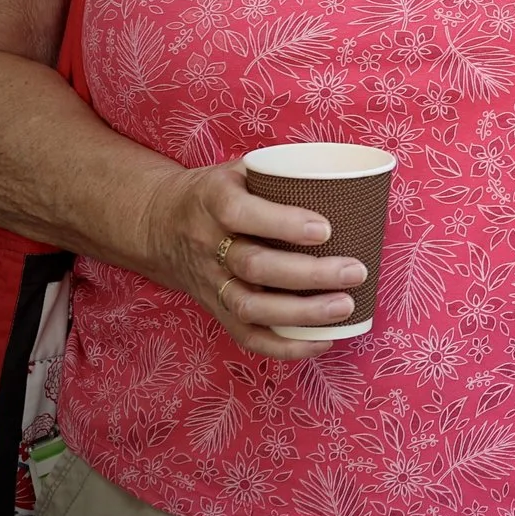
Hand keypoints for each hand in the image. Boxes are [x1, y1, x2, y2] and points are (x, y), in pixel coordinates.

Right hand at [139, 160, 368, 359]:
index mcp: (213, 200)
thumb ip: (283, 171)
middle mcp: (208, 244)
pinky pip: (246, 336)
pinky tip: (323, 340)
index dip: (283, 223)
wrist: (158, 224)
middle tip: (355, 271)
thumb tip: (351, 176)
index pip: (242, 213)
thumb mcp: (239, 168)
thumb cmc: (217, 192)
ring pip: (250, 306)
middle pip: (254, 266)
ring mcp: (211, 281)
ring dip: (300, 313)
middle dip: (308, 274)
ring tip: (345, 306)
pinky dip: (284, 346)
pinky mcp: (216, 309)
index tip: (326, 229)